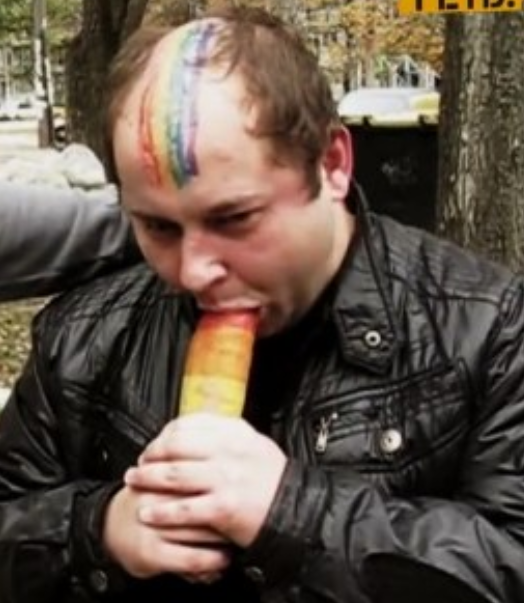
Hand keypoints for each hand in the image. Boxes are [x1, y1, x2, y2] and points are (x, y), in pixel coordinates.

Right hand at [103, 484, 231, 578]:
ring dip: (224, 542)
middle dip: (228, 516)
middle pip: (206, 504)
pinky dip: (212, 562)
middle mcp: (158, 498)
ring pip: (202, 533)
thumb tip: (232, 484)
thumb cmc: (148, 502)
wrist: (110, 526)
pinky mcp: (152, 552)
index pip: (204, 478)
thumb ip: (194, 478)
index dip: (227, 490)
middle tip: (241, 523)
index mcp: (165, 475)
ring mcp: (155, 526)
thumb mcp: (168, 481)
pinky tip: (219, 562)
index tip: (241, 499)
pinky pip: (192, 559)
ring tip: (234, 544)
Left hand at [125, 413, 287, 546]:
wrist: (294, 510)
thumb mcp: (254, 444)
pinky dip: (161, 511)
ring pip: (174, 475)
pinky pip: (183, 508)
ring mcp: (225, 479)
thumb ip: (227, 434)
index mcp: (235, 433)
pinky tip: (147, 513)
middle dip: (151, 454)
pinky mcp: (222, 507)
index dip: (165, 434)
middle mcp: (228, 452)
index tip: (156, 444)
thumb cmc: (272, 479)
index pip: (189, 424)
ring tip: (133, 482)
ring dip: (148, 479)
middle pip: (176, 446)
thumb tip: (196, 427)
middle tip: (139, 462)